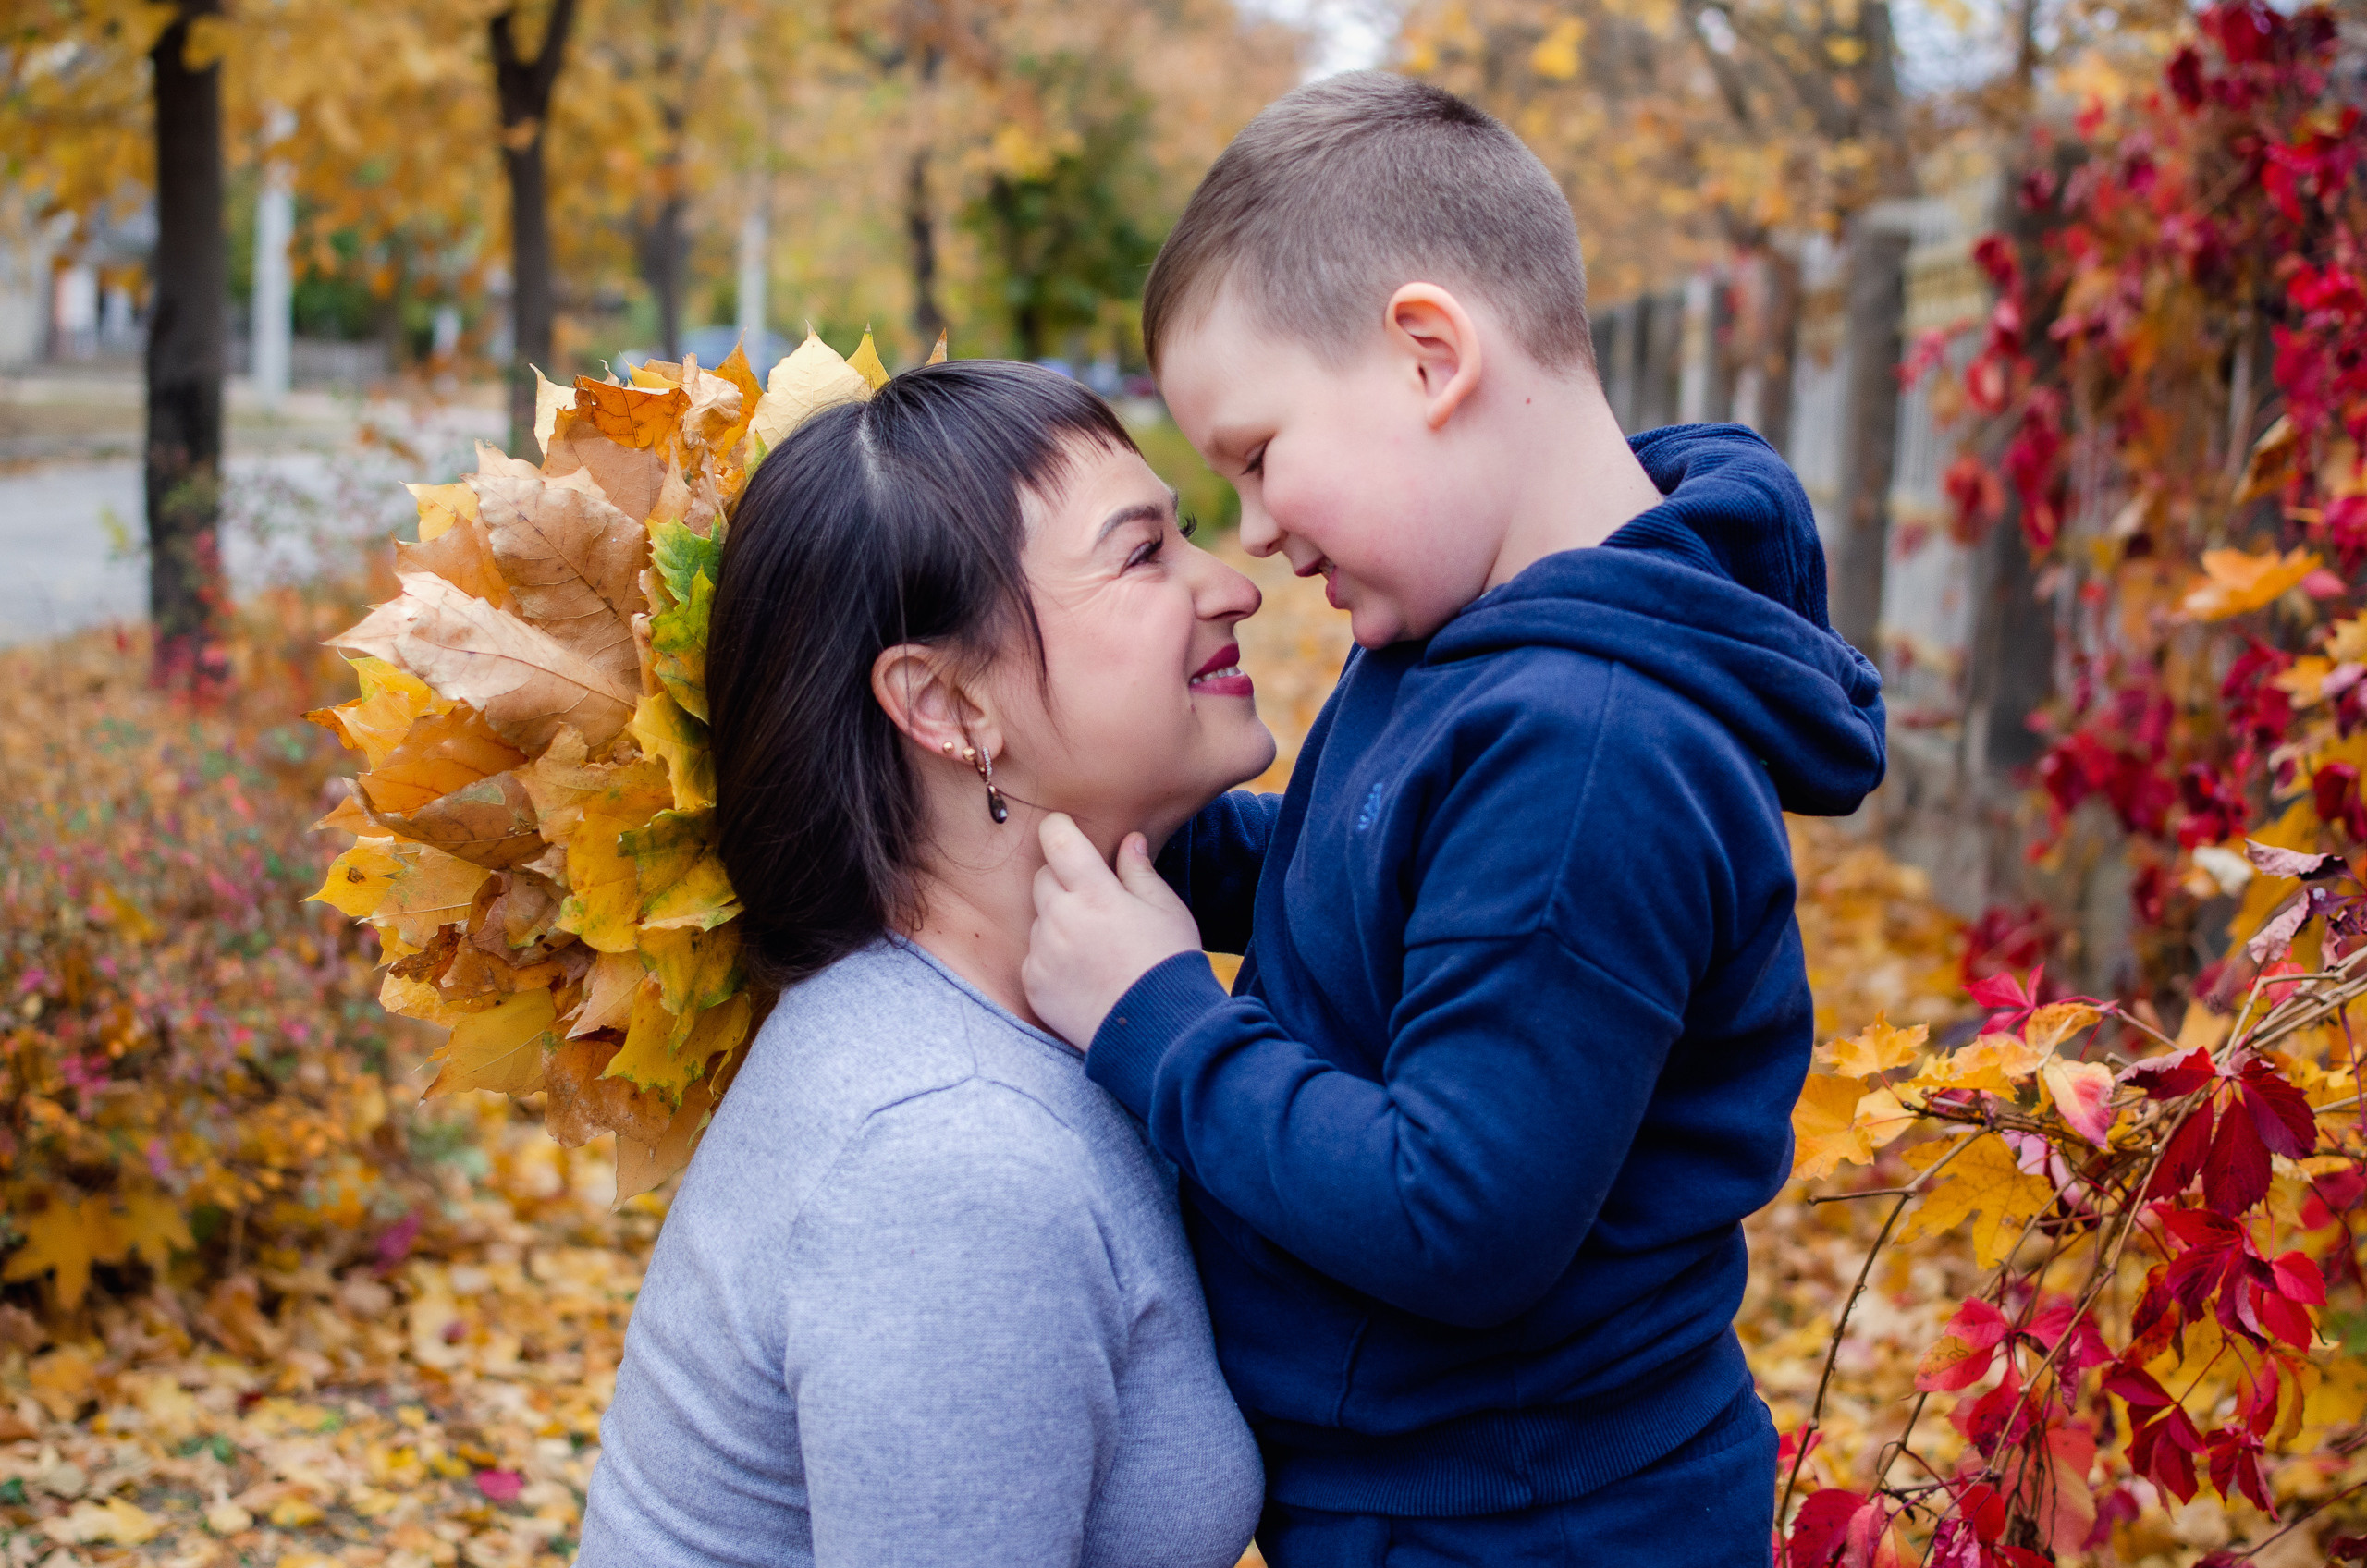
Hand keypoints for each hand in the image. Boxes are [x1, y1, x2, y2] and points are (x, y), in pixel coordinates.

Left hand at [1024, 813, 1201, 1047]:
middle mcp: (1060, 919)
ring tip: (1095, 946)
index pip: (1057, 840)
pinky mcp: (1033, 984)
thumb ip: (1139, 871)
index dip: (1059, 830)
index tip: (1064, 832)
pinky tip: (1083, 972)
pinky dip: (1051, 957)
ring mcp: (1043, 953)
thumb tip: (1128, 840)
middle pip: (1042, 878)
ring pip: (1038, 919)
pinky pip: (1033, 955)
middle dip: (1063, 880)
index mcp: (1095, 893)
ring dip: (1057, 921)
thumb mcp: (1165, 909)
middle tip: (1095, 902)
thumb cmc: (1168, 963)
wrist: (1158, 1031)